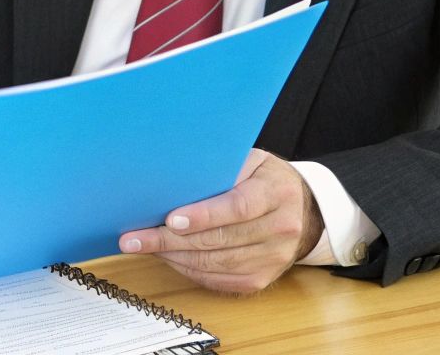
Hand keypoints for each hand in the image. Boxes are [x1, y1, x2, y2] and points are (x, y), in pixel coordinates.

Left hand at [118, 149, 324, 294]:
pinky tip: (167, 258)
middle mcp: (280, 228)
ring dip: (175, 257)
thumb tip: (173, 178)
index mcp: (276, 193)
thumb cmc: (265, 179)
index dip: (203, 216)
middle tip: (136, 238)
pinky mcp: (263, 278)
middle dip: (172, 241)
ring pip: (217, 264)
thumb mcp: (250, 160)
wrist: (303, 209)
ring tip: (144, 246)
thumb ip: (220, 168)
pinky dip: (188, 270)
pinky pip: (219, 280)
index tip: (170, 219)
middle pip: (221, 240)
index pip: (237, 207)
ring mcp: (274, 257)